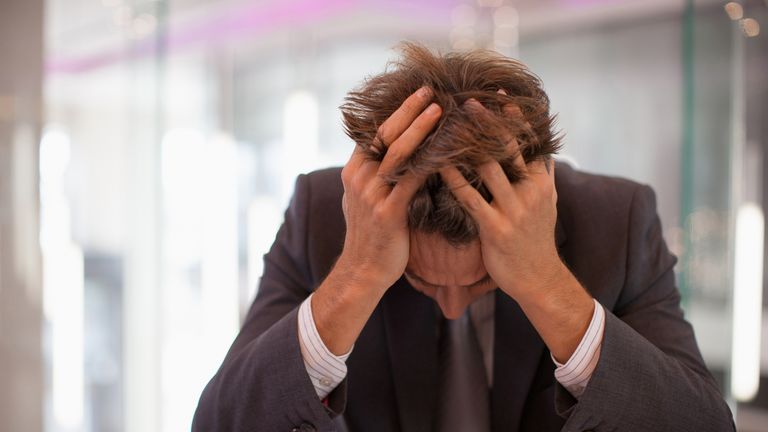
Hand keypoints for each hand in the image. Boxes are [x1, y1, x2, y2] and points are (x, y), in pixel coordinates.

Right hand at [336, 86, 441, 292]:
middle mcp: (360, 178)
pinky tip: (449, 151)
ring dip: (420, 129)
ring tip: (440, 110)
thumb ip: (373, 174)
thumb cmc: (372, 234)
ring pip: (398, 153)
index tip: (419, 93)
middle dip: (409, 110)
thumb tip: (388, 153)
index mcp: (354, 171)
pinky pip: (412, 180)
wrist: (364, 270)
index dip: (398, 111)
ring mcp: (372, 195)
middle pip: (385, 134)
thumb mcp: (363, 198)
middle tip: (431, 91)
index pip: (375, 131)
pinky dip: (431, 162)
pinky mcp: (389, 212)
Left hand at [440, 99, 592, 361]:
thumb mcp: (547, 204)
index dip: (513, 117)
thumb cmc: (536, 240)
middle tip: (468, 100)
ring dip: (467, 145)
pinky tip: (438, 165)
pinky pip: (470, 198)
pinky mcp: (495, 228)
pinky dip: (453, 179)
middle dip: (488, 122)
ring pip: (488, 168)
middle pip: (508, 148)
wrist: (538, 278)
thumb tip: (542, 150)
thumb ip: (542, 176)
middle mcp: (530, 191)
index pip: (528, 141)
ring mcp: (514, 209)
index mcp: (541, 182)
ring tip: (449, 125)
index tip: (498, 93)